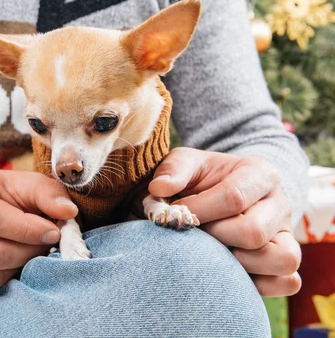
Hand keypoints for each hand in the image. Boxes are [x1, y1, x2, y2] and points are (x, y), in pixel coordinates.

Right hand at [0, 170, 77, 292]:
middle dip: (28, 252)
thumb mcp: (25, 184)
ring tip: (32, 251)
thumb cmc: (3, 194)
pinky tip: (15, 261)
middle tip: (45, 244)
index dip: (28, 229)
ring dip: (20, 267)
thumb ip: (48, 193)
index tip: (53, 232)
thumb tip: (68, 212)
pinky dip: (7, 278)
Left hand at [149, 148, 301, 296]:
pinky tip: (230, 270)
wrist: (222, 191)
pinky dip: (259, 284)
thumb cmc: (202, 178)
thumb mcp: (187, 163)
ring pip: (282, 259)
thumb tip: (159, 188)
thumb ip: (172, 169)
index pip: (234, 197)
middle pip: (254, 232)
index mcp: (259, 173)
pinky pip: (287, 282)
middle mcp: (281, 203)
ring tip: (215, 252)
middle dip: (215, 237)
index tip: (177, 214)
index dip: (199, 211)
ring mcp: (288, 235)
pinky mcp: (287, 260)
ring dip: (240, 263)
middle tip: (196, 232)